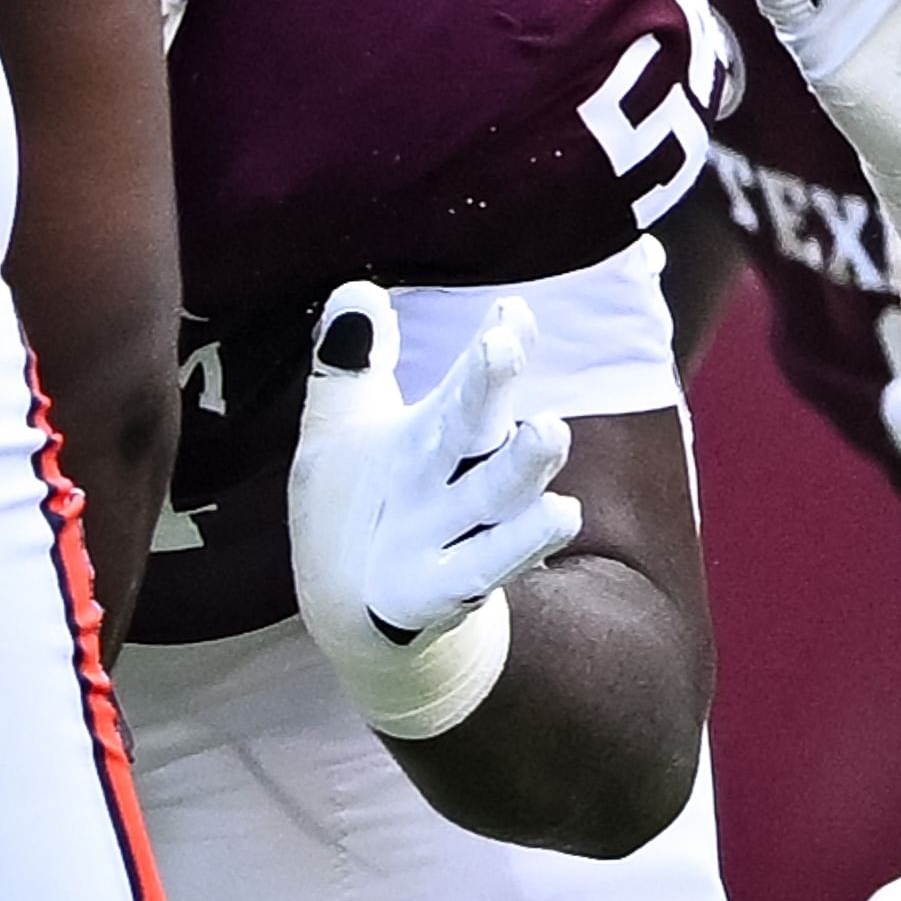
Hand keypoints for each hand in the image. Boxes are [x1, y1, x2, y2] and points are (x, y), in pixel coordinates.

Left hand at [290, 280, 575, 740]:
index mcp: (432, 434)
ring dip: (523, 468)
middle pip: (479, 427)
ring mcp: (449, 534)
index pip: (468, 383)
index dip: (493, 345)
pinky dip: (513, 547)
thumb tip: (360, 292)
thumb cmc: (359, 505)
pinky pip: (478, 568)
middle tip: (506, 344)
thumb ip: (351, 363)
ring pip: (493, 498)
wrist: (355, 608)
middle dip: (492, 386)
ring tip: (552, 432)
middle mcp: (451, 479)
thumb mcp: (340, 429)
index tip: (513, 310)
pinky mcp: (436, 589)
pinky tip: (559, 516)